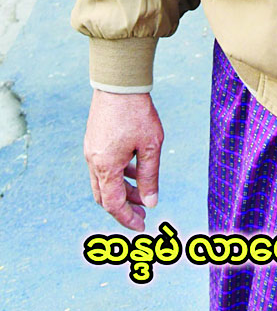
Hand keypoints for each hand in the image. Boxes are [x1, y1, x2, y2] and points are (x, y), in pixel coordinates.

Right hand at [83, 91, 163, 231]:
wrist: (119, 83)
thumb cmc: (137, 113)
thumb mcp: (150, 146)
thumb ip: (149, 176)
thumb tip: (150, 202)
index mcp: (106, 167)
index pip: (113, 205)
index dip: (127, 219)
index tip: (141, 227)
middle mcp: (94, 161)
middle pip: (105, 196)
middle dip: (123, 208)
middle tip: (142, 213)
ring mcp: (91, 150)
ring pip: (103, 181)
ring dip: (122, 190)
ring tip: (142, 191)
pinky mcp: (94, 139)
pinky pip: (103, 166)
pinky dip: (118, 174)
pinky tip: (135, 168)